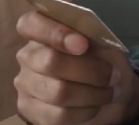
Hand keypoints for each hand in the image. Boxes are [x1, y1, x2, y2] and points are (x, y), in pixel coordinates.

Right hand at [14, 11, 138, 124]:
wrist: (111, 88)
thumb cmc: (103, 58)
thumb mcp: (103, 42)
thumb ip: (91, 36)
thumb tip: (82, 40)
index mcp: (42, 30)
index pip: (30, 24)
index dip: (54, 33)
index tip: (83, 44)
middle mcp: (28, 56)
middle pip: (50, 61)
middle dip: (89, 70)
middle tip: (112, 75)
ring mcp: (26, 84)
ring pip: (58, 92)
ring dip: (92, 93)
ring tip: (109, 91)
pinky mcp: (30, 110)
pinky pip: (59, 114)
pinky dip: (86, 110)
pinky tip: (96, 105)